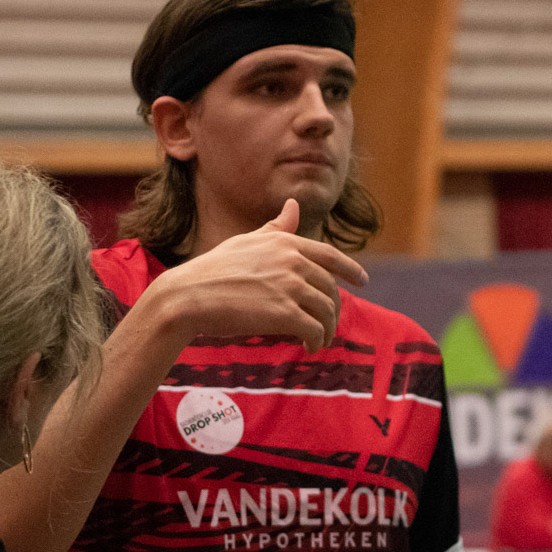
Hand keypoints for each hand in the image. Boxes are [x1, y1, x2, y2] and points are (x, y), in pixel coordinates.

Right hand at [158, 199, 368, 352]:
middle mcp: (293, 261)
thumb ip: (276, 228)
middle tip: (326, 324)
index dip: (350, 269)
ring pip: (327, 311)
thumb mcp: (247, 242)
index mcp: (286, 243)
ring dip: (326, 328)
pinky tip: (309, 346)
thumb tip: (293, 205)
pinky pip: (315, 329)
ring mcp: (290, 287)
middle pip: (330, 288)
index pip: (330, 256)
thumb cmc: (212, 270)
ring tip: (318, 339)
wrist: (188, 296)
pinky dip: (317, 341)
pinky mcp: (285, 313)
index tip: (363, 280)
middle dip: (331, 308)